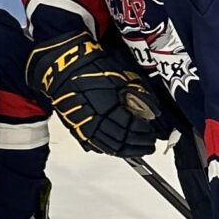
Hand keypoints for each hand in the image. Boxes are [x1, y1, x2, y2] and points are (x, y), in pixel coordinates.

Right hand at [26, 32, 169, 158]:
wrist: (65, 67)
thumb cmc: (92, 69)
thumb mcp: (122, 79)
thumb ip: (139, 97)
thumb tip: (152, 111)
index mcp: (108, 108)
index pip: (132, 128)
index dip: (145, 133)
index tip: (152, 133)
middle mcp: (96, 121)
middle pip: (122, 141)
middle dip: (139, 145)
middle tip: (149, 144)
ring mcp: (84, 126)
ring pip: (109, 147)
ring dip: (125, 151)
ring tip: (137, 149)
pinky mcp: (76, 128)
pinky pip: (95, 145)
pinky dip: (109, 149)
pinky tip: (117, 148)